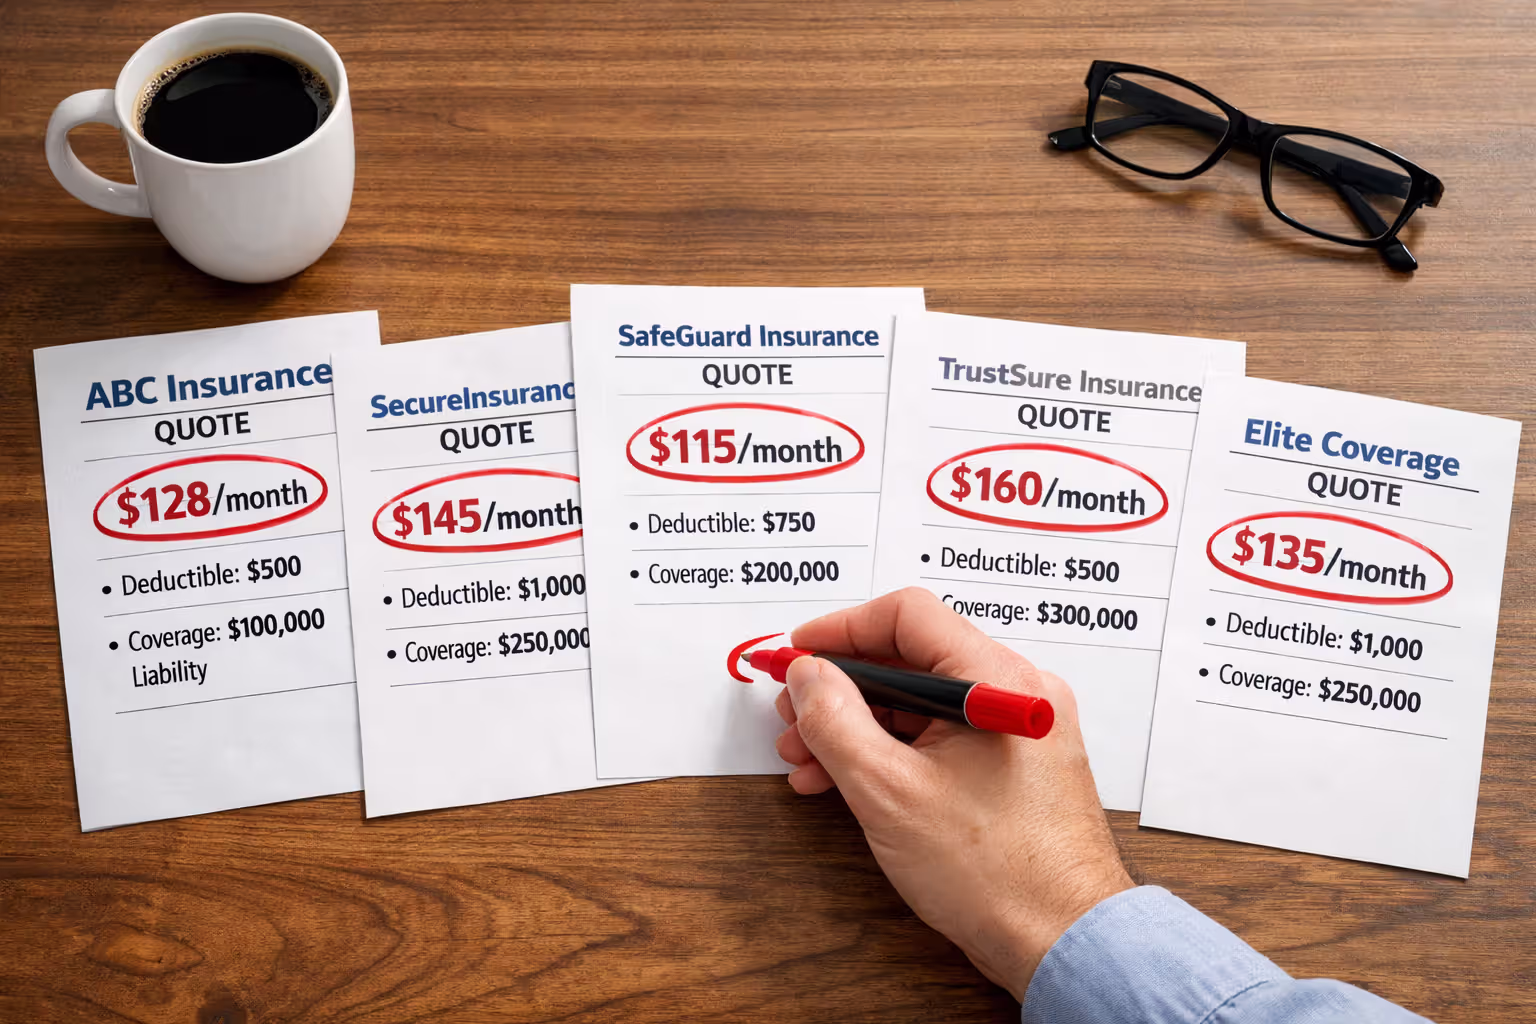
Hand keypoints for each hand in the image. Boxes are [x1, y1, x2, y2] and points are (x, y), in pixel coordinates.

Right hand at [773, 588, 1132, 1000]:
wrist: (1061, 943)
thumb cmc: (998, 875)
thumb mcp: (889, 792)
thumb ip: (836, 721)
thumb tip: (807, 675)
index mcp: (998, 679)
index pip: (907, 615)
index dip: (840, 630)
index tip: (796, 655)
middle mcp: (1017, 692)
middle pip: (910, 658)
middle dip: (840, 687)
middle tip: (792, 714)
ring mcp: (1016, 729)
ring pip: (920, 702)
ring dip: (857, 724)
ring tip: (807, 760)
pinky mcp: (1011, 764)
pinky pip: (940, 737)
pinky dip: (890, 750)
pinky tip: (845, 780)